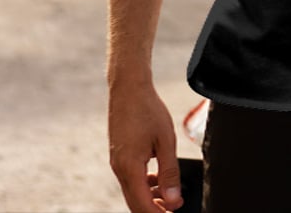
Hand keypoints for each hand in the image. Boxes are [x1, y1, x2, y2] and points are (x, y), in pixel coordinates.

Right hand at [108, 82, 183, 211]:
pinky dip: (144, 184)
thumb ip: (169, 172)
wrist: (128, 88)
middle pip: (135, 203)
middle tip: (174, 209)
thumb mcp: (165, 140)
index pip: (142, 206)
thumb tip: (173, 200)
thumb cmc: (147, 110)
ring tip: (170, 196)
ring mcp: (117, 162)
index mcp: (129, 168)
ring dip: (150, 198)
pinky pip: (131, 178)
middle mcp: (119, 169)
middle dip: (154, 210)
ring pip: (133, 191)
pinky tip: (158, 178)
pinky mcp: (119, 156)